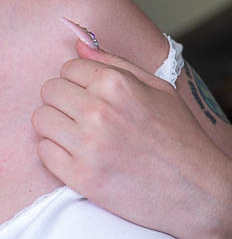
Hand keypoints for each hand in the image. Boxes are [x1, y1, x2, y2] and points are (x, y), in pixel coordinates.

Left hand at [31, 35, 231, 238]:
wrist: (198, 193)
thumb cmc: (179, 139)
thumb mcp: (158, 89)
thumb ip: (115, 64)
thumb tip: (78, 45)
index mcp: (116, 85)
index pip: (68, 68)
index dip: (77, 80)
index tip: (88, 94)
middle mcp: (98, 112)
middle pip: (49, 91)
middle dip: (62, 100)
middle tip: (81, 116)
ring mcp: (87, 146)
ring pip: (40, 119)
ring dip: (55, 125)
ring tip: (78, 135)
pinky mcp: (80, 176)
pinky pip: (43, 152)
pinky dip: (55, 152)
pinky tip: (77, 155)